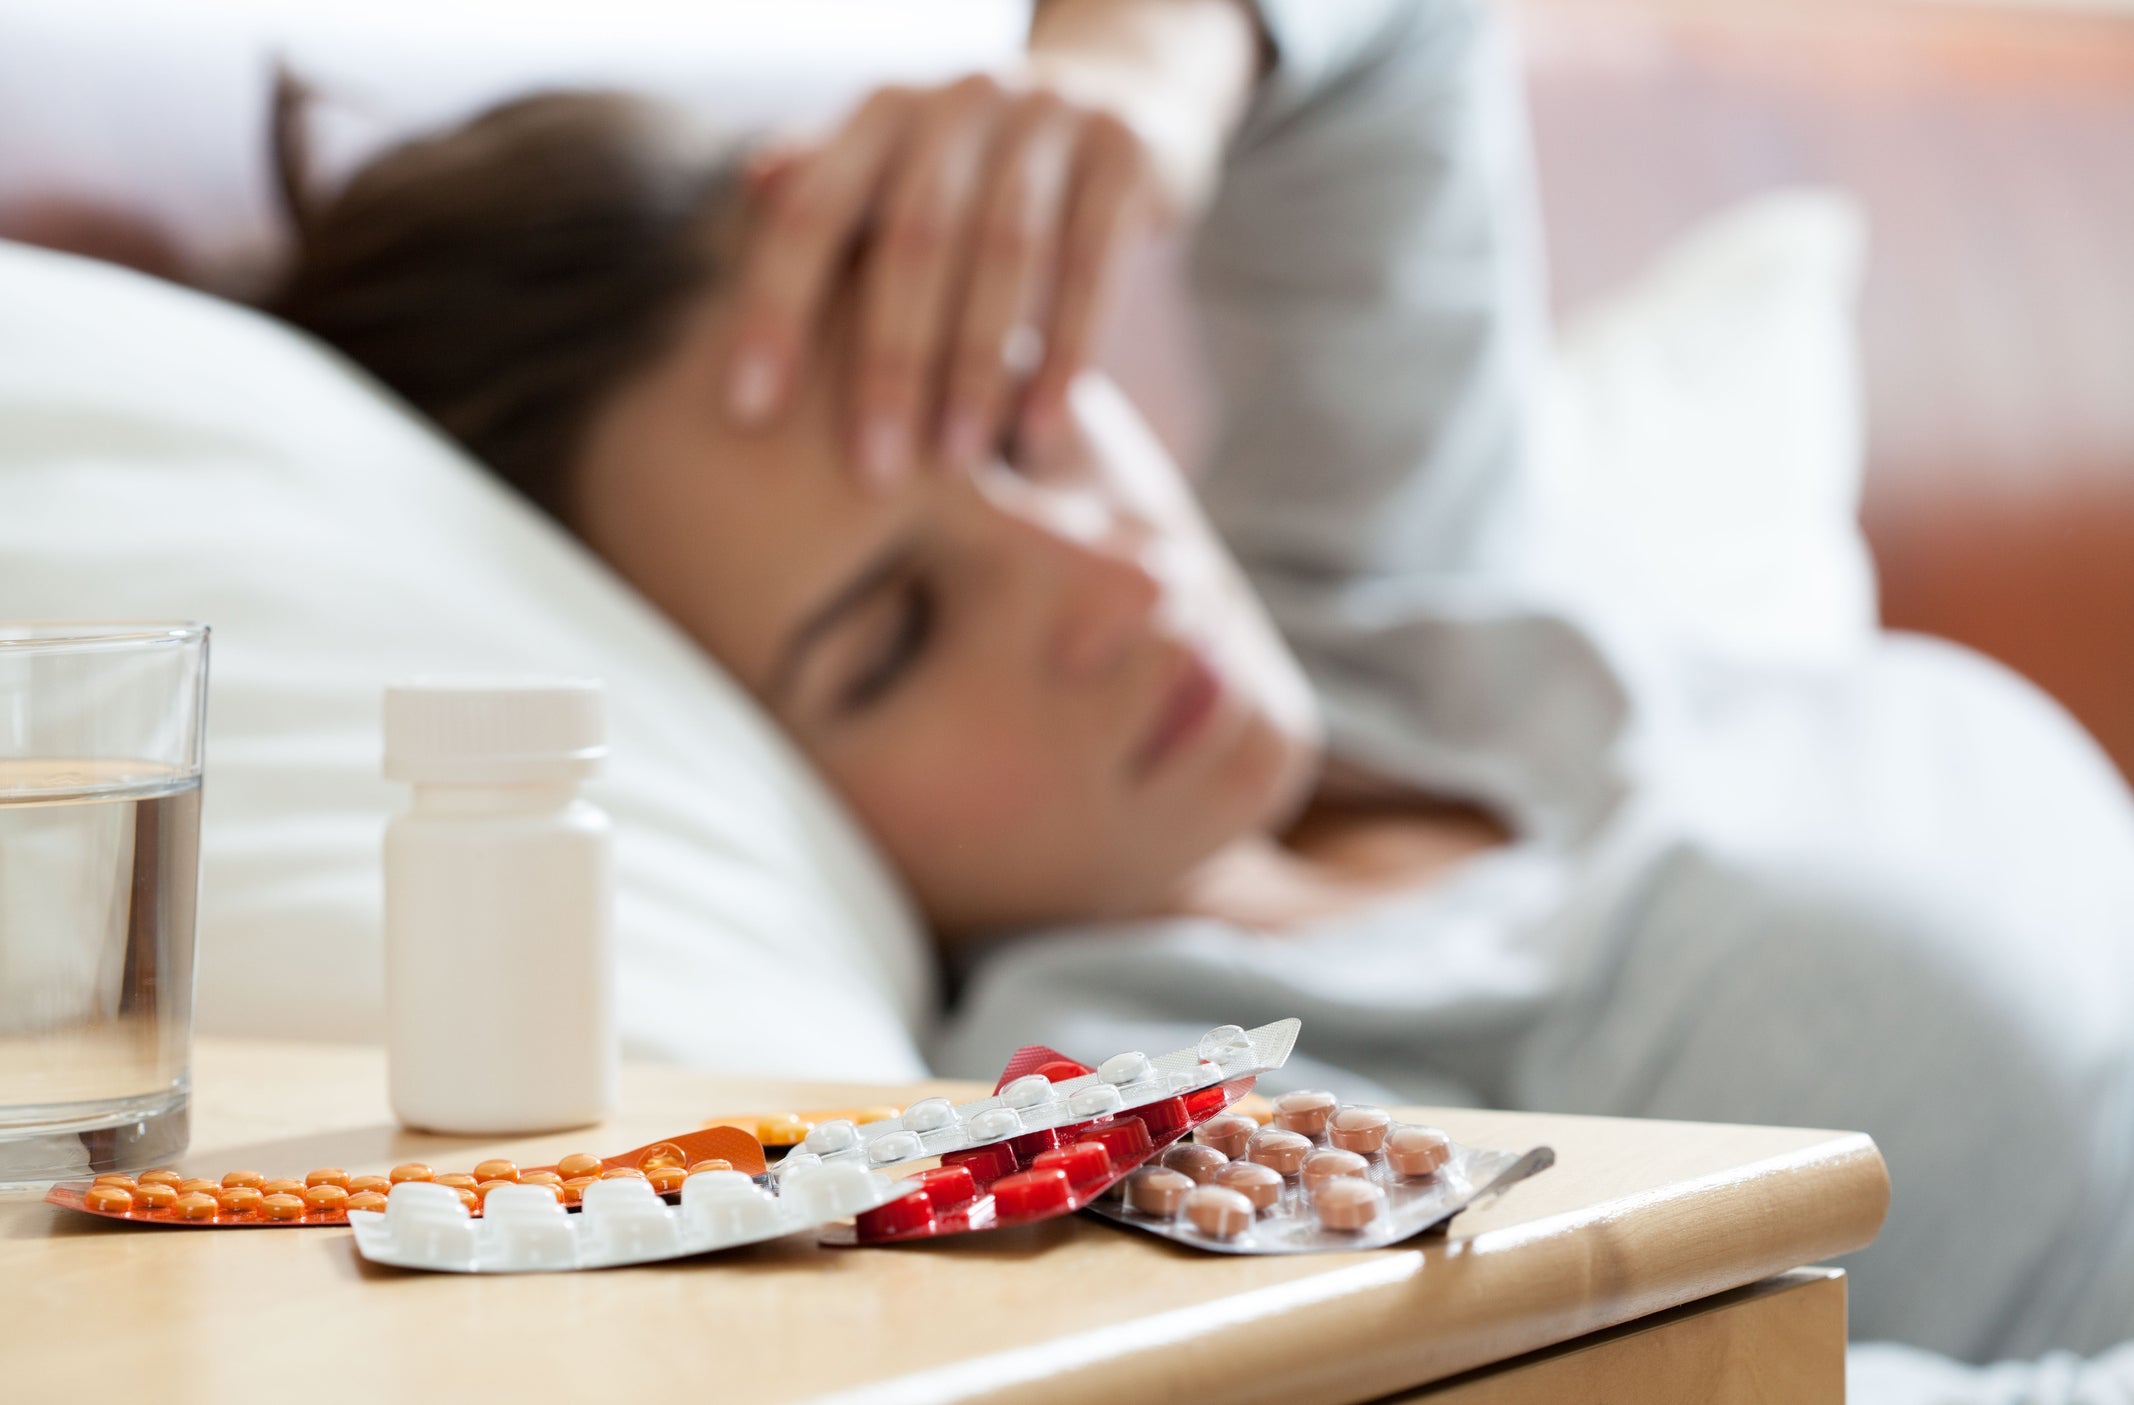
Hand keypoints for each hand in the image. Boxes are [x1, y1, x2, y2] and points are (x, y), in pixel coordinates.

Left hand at [723, 71, 1165, 484]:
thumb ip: (830, 184)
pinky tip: (1041, 431)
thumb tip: (755, 187)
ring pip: (1004, 254)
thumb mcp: (901, 169)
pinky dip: (1066, 354)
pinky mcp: (1125, 151)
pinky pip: (1092, 265)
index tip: (750, 411)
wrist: (1115, 103)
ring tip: (955, 461)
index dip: (774, 309)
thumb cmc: (974, 168)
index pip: (812, 209)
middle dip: (888, 364)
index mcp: (884, 110)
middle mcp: (961, 99)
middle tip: (873, 468)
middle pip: (912, 241)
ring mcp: (1049, 116)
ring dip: (977, 368)